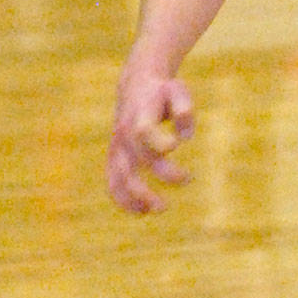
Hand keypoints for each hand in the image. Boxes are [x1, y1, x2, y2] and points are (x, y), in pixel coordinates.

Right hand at [108, 65, 194, 213]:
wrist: (135, 87)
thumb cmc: (163, 92)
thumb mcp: (178, 90)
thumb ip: (184, 109)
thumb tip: (185, 137)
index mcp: (140, 115)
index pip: (143, 132)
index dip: (158, 141)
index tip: (175, 145)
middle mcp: (125, 133)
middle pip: (134, 162)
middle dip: (155, 178)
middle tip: (182, 185)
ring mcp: (117, 147)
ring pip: (119, 177)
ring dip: (136, 197)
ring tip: (159, 208)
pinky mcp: (114, 157)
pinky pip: (112, 182)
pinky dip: (123, 200)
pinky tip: (142, 211)